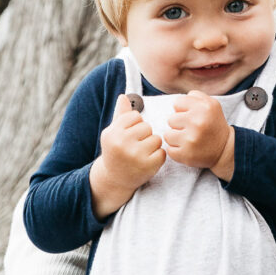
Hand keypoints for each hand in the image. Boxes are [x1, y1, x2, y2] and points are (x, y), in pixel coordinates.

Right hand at [91, 94, 165, 217]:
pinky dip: (158, 156)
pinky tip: (148, 161)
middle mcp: (122, 144)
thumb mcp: (114, 132)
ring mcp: (135, 156)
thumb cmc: (116, 150)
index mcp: (112, 133)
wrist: (115, 178)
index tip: (130, 135)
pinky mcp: (148, 166)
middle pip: (147, 127)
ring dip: (153, 145)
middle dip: (145, 135)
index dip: (136, 124)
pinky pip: (162, 152)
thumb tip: (124, 96)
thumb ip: (121, 114)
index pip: (135, 116)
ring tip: (142, 153)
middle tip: (136, 145)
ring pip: (157, 139)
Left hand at [166, 90, 234, 180]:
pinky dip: (176, 150)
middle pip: (171, 119)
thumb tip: (177, 102)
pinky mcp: (186, 155)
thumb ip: (195, 96)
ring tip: (188, 139)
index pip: (177, 103)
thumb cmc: (214, 125)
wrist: (225, 150)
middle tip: (191, 129)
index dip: (182, 110)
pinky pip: (169, 150)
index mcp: (204, 108)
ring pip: (167, 135)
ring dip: (175, 138)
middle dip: (179, 124)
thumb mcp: (212, 105)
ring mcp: (191, 140)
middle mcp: (198, 122)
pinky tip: (187, 149)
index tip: (191, 116)